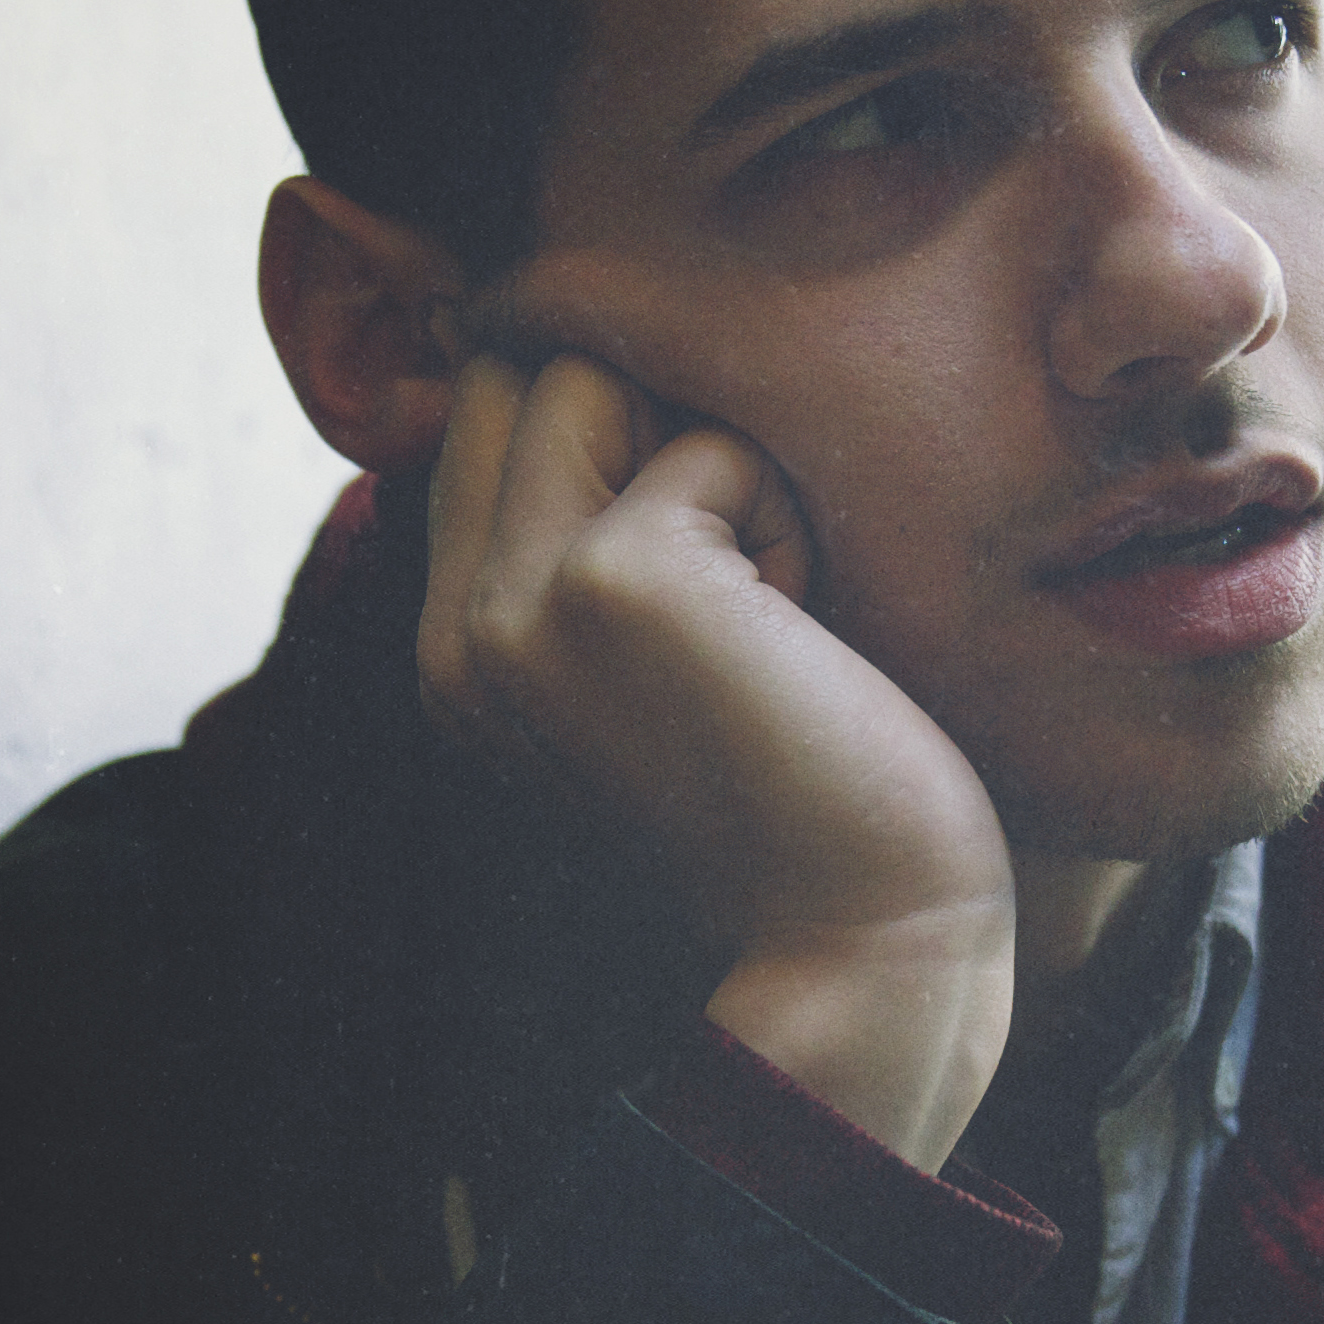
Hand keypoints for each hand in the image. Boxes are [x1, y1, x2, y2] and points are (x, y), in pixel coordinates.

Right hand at [419, 348, 1014, 1167]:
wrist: (862, 954)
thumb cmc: (806, 811)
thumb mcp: (666, 672)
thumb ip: (597, 542)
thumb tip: (618, 369)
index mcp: (460, 658)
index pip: (482, 419)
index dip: (608, 428)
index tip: (707, 557)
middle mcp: (461, 631)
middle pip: (529, 372)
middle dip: (657, 432)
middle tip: (742, 596)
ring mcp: (519, 601)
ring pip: (600, 376)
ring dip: (718, 468)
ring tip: (766, 616)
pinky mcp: (609, 578)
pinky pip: (718, 447)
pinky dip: (787, 521)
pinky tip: (801, 645)